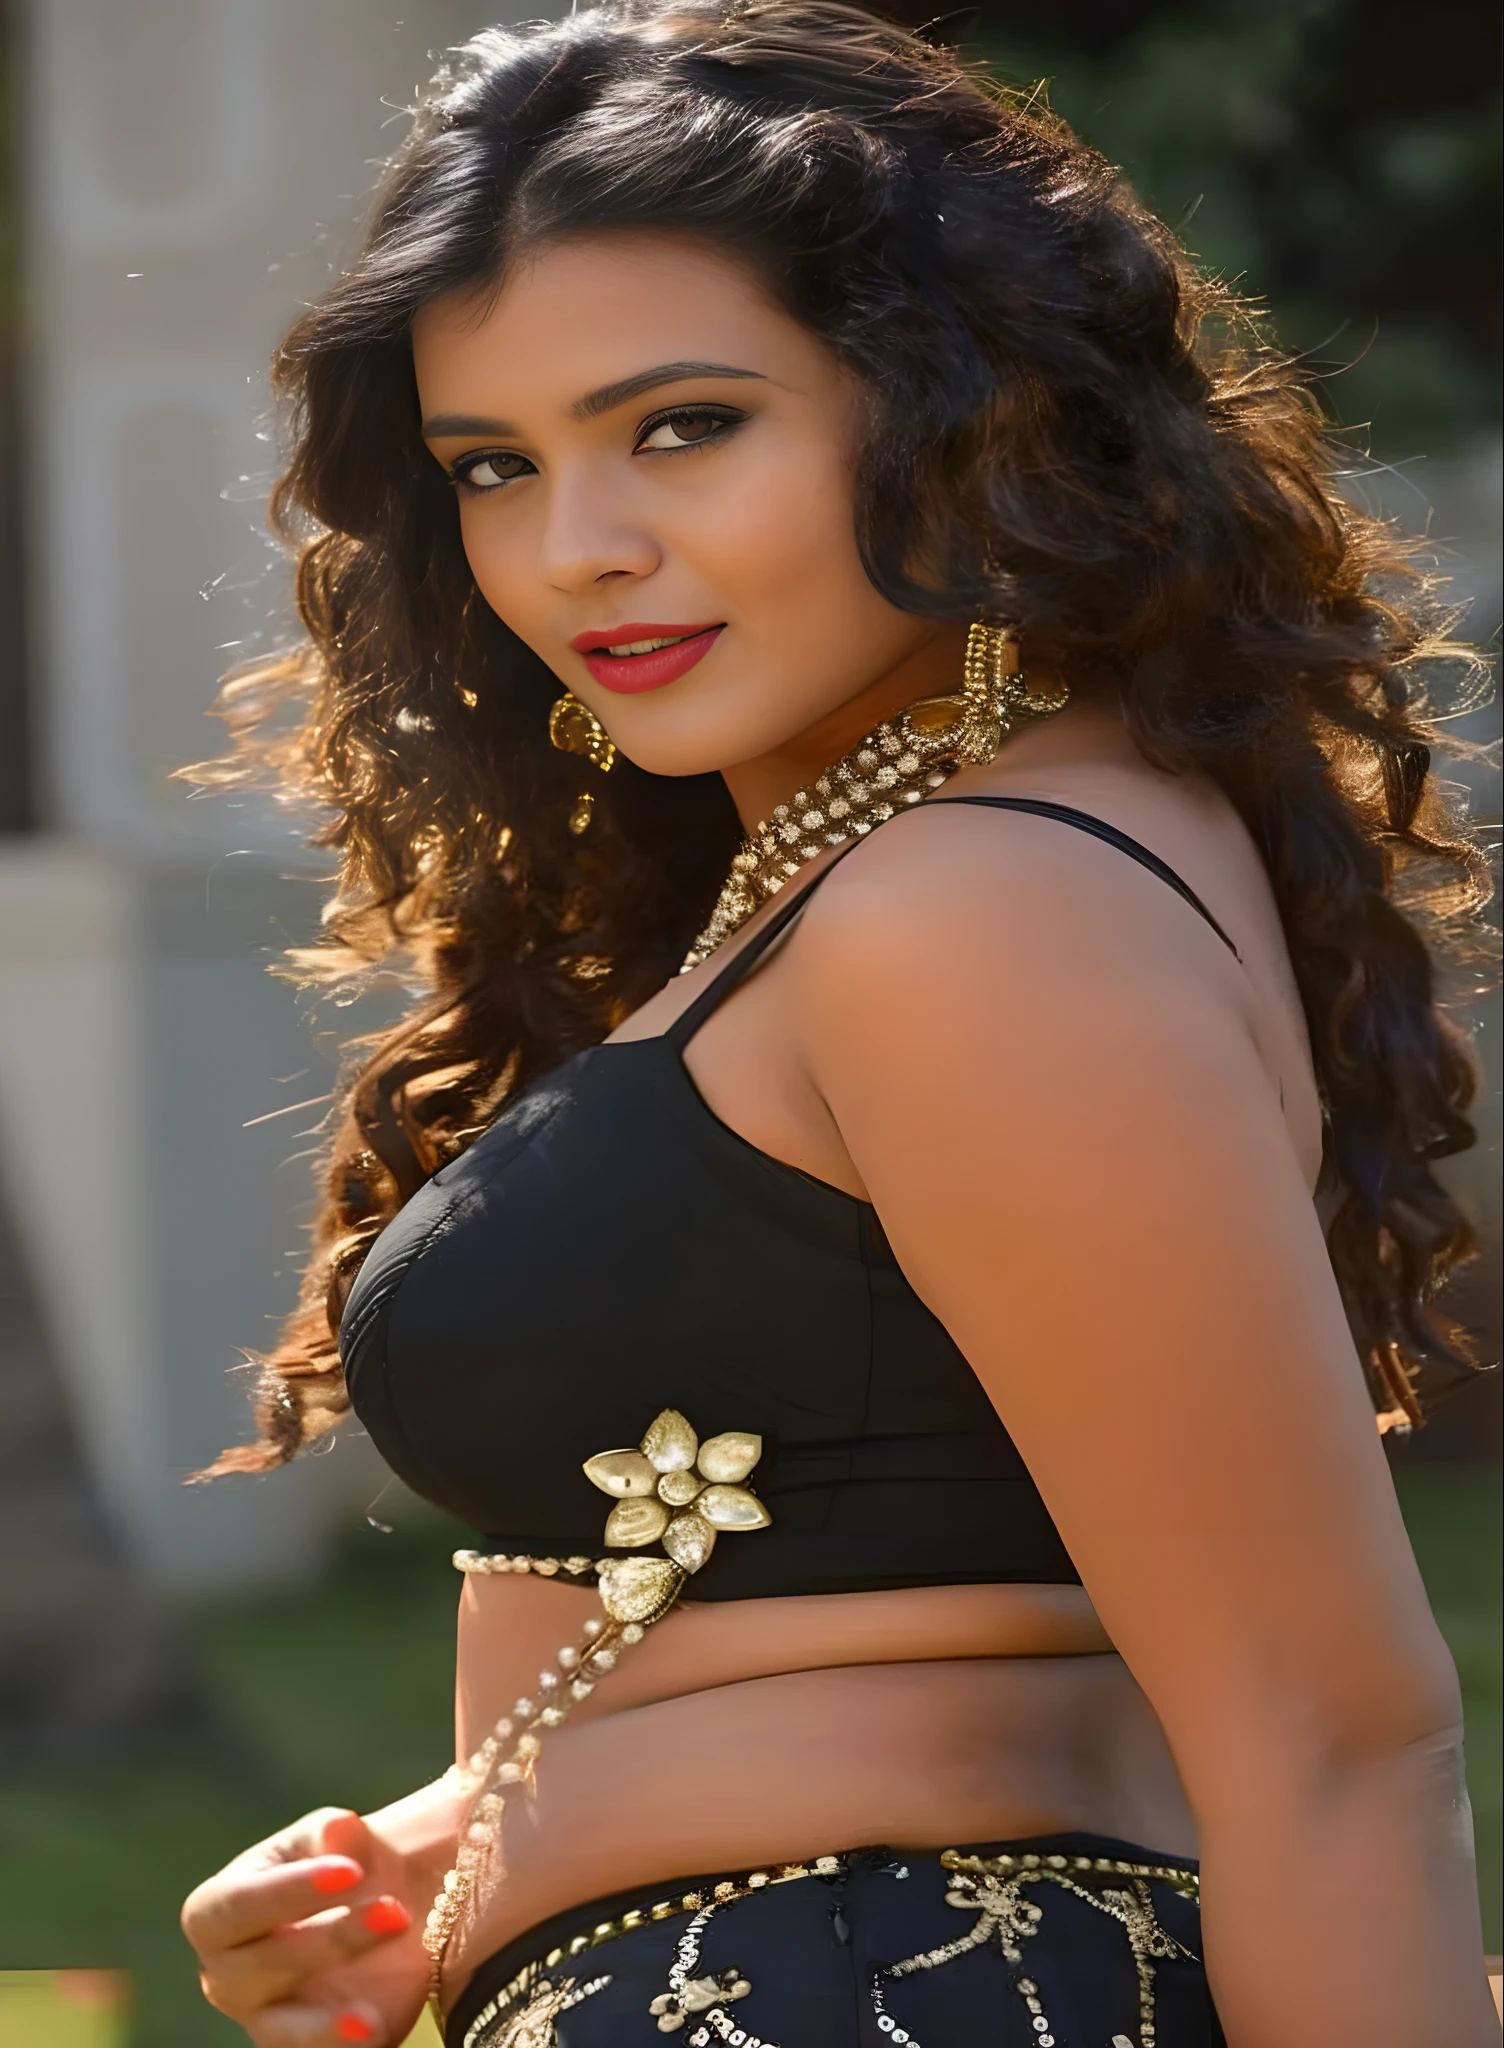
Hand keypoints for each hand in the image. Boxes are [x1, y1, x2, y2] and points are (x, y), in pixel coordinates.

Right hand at [182, 1805, 432, 2045]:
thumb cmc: (343, 1861)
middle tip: (395, 1913)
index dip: (288, 1890)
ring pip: (280, 2028)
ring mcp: (263, 2017)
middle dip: (330, 1940)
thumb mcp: (339, 1838)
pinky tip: (375, 2032)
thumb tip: (340, 1828)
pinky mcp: (302, 2045)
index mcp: (218, 1910)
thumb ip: (334, 1833)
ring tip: (371, 2020)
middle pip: (259, 1967)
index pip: (234, 1906)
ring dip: (326, 2023)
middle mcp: (228, 1972)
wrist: (386, 1903)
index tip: (353, 1870)